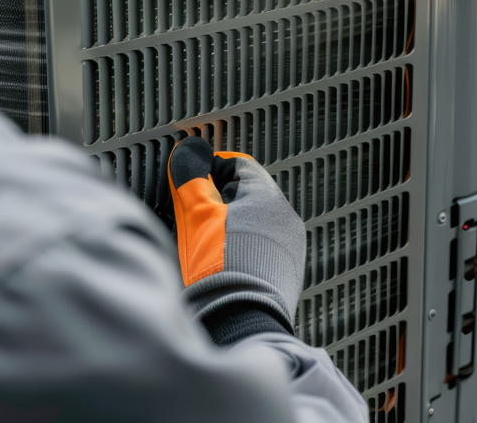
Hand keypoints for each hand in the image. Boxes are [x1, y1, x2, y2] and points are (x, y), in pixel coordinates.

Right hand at [166, 137, 306, 344]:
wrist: (242, 324)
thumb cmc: (221, 270)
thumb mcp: (196, 216)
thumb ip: (190, 178)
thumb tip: (187, 151)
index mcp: (268, 197)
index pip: (238, 164)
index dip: (209, 169)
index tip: (190, 182)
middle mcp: (285, 218)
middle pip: (245, 194)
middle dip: (216, 202)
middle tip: (191, 218)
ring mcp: (289, 247)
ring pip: (253, 223)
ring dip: (228, 228)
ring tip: (204, 247)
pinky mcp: (286, 273)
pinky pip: (261, 249)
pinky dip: (240, 251)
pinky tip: (221, 267)